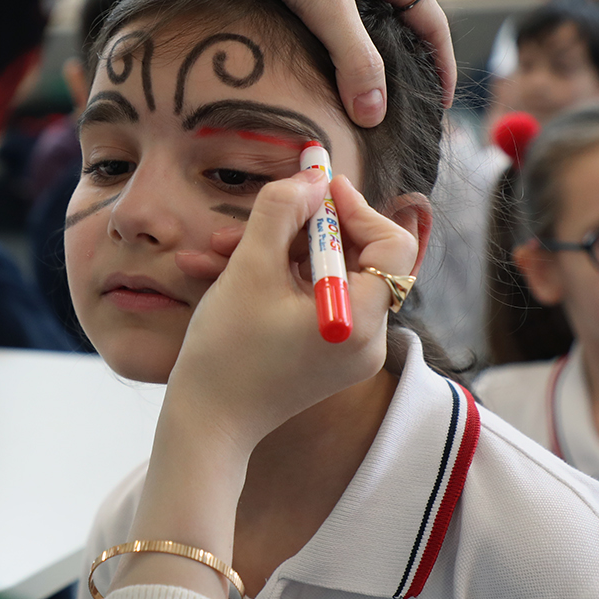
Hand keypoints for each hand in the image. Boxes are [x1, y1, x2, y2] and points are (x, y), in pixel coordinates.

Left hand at [103, 0, 455, 125]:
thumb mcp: (329, 5)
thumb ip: (353, 60)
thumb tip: (374, 115)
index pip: (431, 22)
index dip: (441, 63)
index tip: (440, 103)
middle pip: (396, 16)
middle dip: (401, 57)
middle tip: (395, 99)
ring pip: (354, 11)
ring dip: (356, 45)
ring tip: (349, 85)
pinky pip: (318, 5)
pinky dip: (320, 32)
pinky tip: (303, 54)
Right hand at [168, 168, 419, 452]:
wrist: (207, 423)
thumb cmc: (226, 352)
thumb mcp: (249, 268)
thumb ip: (282, 209)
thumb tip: (313, 176)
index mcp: (361, 319)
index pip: (391, 243)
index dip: (355, 207)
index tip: (316, 188)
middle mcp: (369, 338)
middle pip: (357, 257)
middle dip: (303, 229)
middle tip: (262, 215)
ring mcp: (351, 351)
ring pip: (328, 276)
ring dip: (279, 252)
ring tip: (221, 247)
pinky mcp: (330, 356)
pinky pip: (316, 300)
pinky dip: (280, 281)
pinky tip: (227, 270)